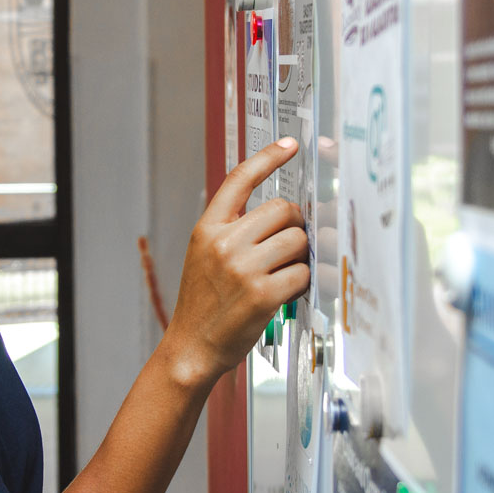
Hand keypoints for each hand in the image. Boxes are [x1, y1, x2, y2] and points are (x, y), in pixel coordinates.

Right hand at [162, 138, 309, 387]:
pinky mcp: (263, 295)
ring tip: (284, 271)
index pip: (240, 180)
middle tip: (289, 245)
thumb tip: (281, 213)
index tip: (290, 145)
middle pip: (282, 210)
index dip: (269, 157)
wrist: (191, 347)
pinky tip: (286, 292)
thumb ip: (233, 230)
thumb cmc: (203, 303)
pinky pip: (302, 273)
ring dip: (300, 255)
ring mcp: (243, 268)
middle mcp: (224, 243)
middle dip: (294, 225)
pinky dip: (301, 282)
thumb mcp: (204, 255)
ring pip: (297, 240)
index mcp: (207, 228)